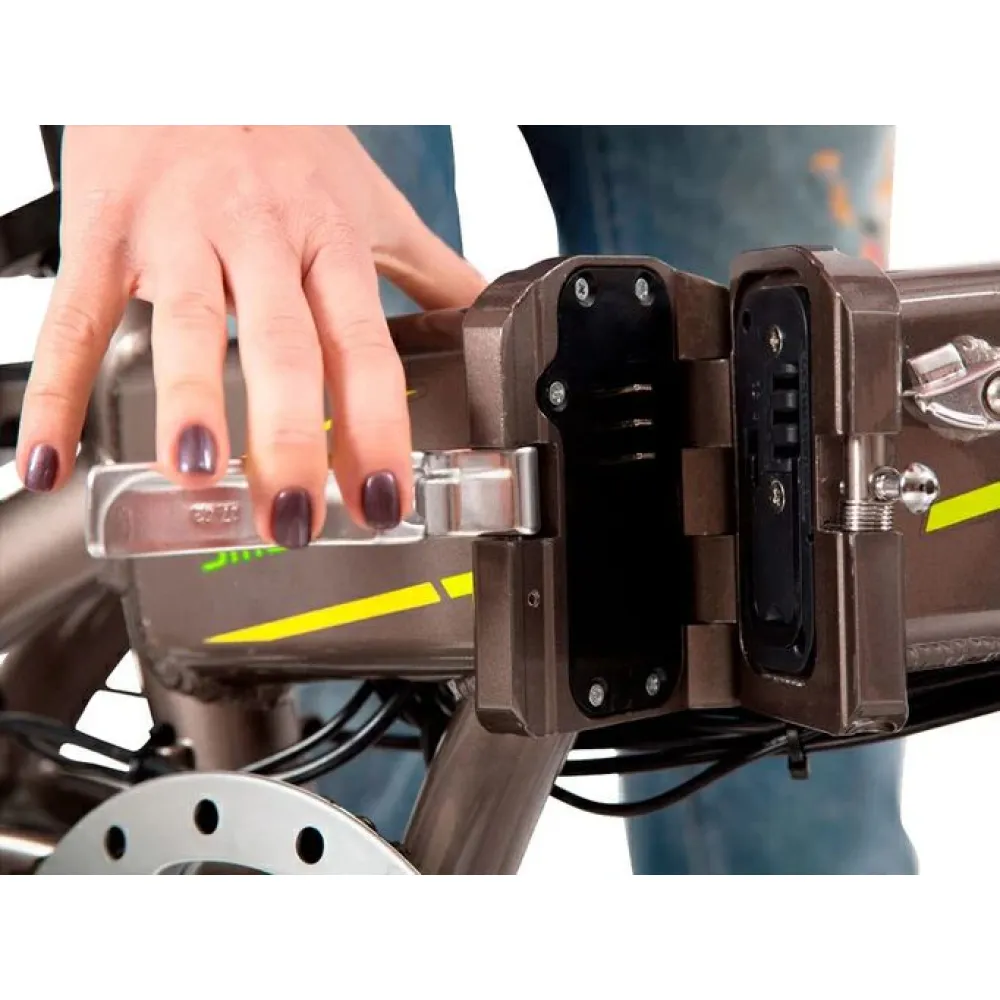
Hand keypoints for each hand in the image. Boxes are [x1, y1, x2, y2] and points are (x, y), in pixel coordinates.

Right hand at [17, 126, 485, 546]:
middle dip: (292, 437)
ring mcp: (179, 233)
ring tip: (198, 474)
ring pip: (185, 325)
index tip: (381, 499)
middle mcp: (260, 239)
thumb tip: (486, 313)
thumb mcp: (372, 203)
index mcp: (329, 243)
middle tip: (294, 517)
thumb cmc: (286, 141)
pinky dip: (59, 389)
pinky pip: (78, 315)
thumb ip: (429, 269)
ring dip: (188, 403)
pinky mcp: (104, 229)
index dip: (377, 428)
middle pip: (282, 346)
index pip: (363, 348)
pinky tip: (53, 458)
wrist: (192, 56)